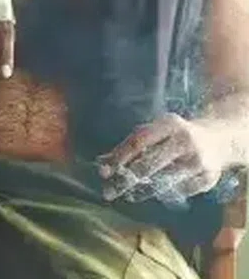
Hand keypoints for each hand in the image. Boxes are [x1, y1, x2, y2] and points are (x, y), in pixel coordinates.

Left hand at [97, 113, 224, 203]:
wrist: (220, 139)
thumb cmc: (176, 135)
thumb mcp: (156, 132)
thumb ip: (130, 145)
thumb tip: (101, 162)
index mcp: (169, 125)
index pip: (139, 142)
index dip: (120, 157)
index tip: (103, 172)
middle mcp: (184, 141)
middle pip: (150, 164)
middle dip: (127, 180)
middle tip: (109, 192)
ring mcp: (198, 160)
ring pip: (164, 181)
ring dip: (143, 190)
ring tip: (128, 196)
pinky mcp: (208, 178)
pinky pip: (180, 191)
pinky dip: (166, 193)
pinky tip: (156, 194)